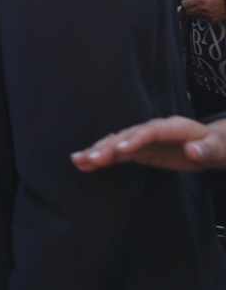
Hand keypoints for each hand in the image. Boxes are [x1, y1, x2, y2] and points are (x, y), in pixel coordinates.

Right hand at [72, 115, 225, 172]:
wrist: (211, 146)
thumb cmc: (215, 146)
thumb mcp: (218, 149)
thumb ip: (207, 150)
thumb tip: (193, 150)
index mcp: (172, 127)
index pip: (151, 131)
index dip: (135, 138)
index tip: (120, 149)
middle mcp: (152, 130)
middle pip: (127, 135)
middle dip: (108, 146)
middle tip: (90, 158)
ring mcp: (143, 139)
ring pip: (117, 142)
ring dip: (97, 150)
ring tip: (78, 160)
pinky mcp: (138, 150)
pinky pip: (117, 153)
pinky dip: (101, 157)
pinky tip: (84, 163)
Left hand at [182, 0, 225, 22]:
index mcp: (199, 0)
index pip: (185, 4)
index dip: (185, 2)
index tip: (187, 0)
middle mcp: (202, 9)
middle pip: (188, 11)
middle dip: (189, 7)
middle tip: (193, 4)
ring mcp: (207, 15)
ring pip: (194, 16)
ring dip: (195, 12)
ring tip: (200, 7)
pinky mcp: (212, 20)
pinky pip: (202, 18)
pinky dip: (202, 15)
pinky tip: (206, 10)